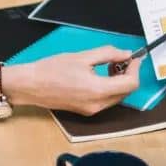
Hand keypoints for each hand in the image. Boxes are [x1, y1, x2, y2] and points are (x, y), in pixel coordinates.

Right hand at [5, 46, 141, 114]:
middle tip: (121, 59)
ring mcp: (92, 110)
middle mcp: (98, 105)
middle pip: (126, 92)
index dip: (135, 69)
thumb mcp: (83, 56)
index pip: (130, 84)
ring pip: (117, 97)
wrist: (30, 85)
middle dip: (128, 75)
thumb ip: (108, 54)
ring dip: (119, 82)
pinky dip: (109, 88)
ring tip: (109, 65)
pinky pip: (106, 101)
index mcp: (98, 90)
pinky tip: (99, 76)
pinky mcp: (85, 111)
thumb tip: (126, 54)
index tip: (132, 57)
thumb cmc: (52, 69)